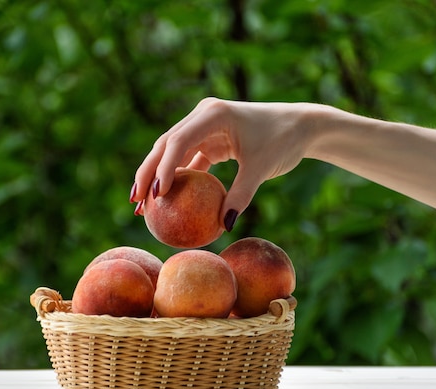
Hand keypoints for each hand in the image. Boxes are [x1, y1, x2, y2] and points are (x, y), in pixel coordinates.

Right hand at [130, 97, 320, 229]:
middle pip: (165, 145)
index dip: (163, 167)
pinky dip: (176, 180)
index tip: (156, 194)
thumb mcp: (262, 168)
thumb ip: (242, 194)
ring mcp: (204, 127)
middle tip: (135, 201)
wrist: (300, 126)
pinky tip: (165, 202)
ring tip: (141, 206)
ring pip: (171, 153)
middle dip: (147, 173)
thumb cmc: (283, 140)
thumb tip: (223, 226)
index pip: (179, 141)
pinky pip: (187, 161)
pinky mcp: (209, 140)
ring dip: (157, 178)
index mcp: (213, 114)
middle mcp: (203, 116)